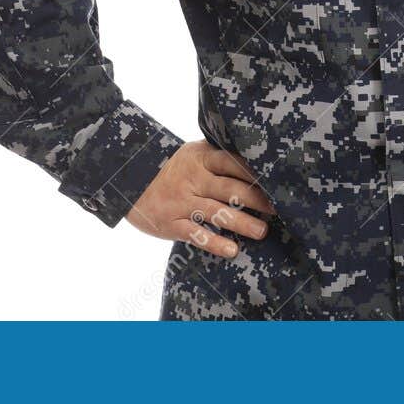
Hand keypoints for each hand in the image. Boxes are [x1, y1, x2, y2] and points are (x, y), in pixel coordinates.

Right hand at [124, 139, 275, 258]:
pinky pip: (196, 234)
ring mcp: (181, 202)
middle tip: (277, 209)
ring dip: (241, 223)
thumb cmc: (170, 167)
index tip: (275, 182)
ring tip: (261, 232)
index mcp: (200, 158)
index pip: (231, 162)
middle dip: (256, 200)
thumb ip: (217, 157)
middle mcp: (193, 179)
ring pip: (216, 213)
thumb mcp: (191, 154)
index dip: (254, 172)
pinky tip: (232, 250)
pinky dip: (214, 243)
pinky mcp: (171, 223)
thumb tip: (256, 163)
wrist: (126, 179)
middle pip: (230, 188)